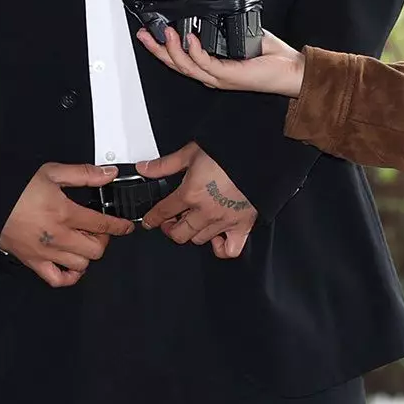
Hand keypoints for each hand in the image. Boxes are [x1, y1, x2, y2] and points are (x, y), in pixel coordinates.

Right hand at [0, 163, 134, 287]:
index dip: (119, 226)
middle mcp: (58, 237)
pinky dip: (69, 276)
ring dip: (87, 255)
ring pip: (81, 265)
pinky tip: (70, 263)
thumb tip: (108, 174)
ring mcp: (46, 253)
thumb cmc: (17, 186)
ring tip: (82, 241)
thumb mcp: (52, 172)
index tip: (126, 226)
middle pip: (95, 250)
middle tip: (97, 229)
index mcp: (65, 213)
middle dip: (102, 239)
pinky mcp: (33, 263)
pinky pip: (57, 280)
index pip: (102, 224)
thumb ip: (83, 174)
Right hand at [136, 25, 305, 97]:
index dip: (162, 47)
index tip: (150, 32)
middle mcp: (212, 75)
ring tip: (165, 31)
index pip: (181, 59)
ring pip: (185, 66)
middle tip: (144, 34)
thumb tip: (212, 11)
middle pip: (175, 64)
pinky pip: (204, 64)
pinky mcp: (228, 76)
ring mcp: (219, 77)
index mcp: (213, 67)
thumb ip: (224, 28)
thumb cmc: (272, 59)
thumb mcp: (242, 36)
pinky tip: (189, 37)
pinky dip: (194, 50)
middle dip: (156, 49)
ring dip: (171, 48)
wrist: (291, 71)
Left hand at [137, 142, 256, 258]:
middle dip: (170, 229)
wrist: (257, 157)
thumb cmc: (227, 153)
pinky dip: (221, 248)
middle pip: (180, 233)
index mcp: (190, 193)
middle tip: (170, 222)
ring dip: (192, 233)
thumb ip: (165, 164)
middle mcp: (205, 212)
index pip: (164, 212)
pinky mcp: (242, 226)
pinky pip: (229, 250)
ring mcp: (224, 221)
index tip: (150, 221)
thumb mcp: (190, 152)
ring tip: (192, 223)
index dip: (152, 218)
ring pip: (199, 239)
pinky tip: (217, 238)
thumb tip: (145, 168)